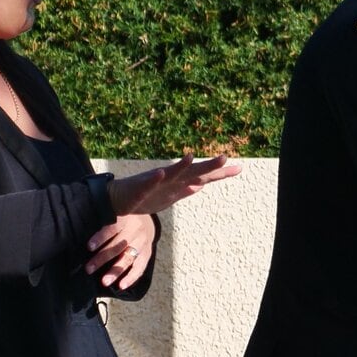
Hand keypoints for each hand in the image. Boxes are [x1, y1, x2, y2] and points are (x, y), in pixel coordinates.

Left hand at [85, 213, 156, 288]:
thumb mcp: (113, 209)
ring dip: (116, 271)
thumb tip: (78, 227)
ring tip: (105, 282)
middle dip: (103, 258)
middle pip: (118, 246)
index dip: (101, 237)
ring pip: (128, 258)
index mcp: (125, 218)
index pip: (112, 228)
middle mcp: (135, 230)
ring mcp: (143, 242)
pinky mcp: (147, 252)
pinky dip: (131, 277)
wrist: (146, 214)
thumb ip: (101, 217)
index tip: (89, 247)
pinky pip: (140, 267)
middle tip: (89, 269)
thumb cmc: (121, 214)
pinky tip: (122, 285)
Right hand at [111, 155, 240, 216]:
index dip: (220, 173)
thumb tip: (200, 187)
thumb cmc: (144, 198)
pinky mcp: (140, 188)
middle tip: (225, 158)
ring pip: (169, 173)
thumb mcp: (169, 198)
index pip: (203, 177)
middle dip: (207, 166)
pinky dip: (154, 178)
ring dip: (180, 165)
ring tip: (191, 157)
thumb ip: (184, 191)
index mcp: (178, 183)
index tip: (239, 168)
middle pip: (192, 172)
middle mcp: (170, 179)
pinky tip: (161, 172)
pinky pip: (147, 184)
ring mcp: (155, 182)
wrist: (117, 199)